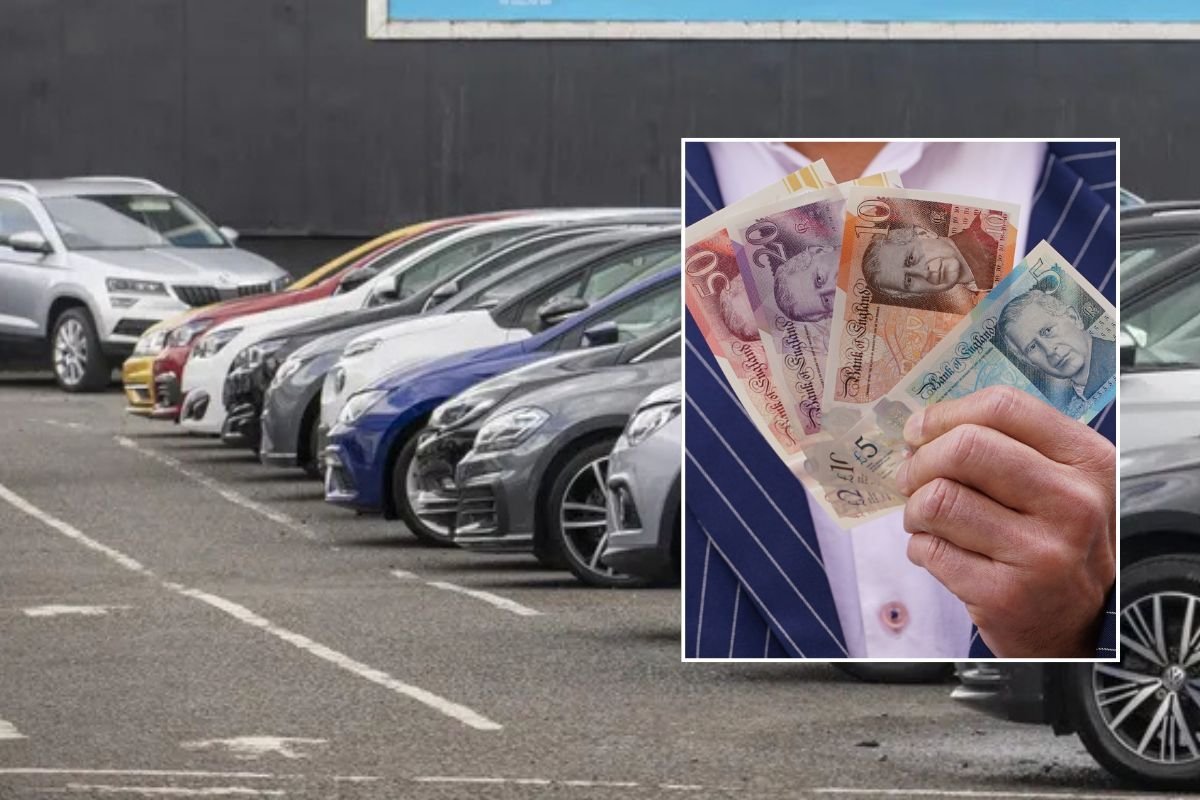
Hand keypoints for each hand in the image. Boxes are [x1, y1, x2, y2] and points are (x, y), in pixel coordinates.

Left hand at [894, 386, 1114, 656]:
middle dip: (920, 461)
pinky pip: (930, 549)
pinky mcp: (1005, 594)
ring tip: (924, 519)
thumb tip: (923, 427)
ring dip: (915, 508)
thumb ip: (1009, 446)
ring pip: (939, 499)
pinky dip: (920, 547)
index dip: (946, 414)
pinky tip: (937, 551)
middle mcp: (1074, 504)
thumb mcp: (1061, 484)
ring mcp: (1041, 552)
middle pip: (966, 448)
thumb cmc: (1055, 541)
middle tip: (909, 477)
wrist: (1078, 627)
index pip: (1003, 407)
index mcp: (1089, 462)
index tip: (919, 430)